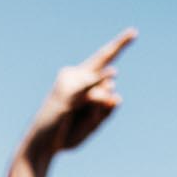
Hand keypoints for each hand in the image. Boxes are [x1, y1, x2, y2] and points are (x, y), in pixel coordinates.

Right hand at [26, 29, 135, 156]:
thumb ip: (105, 112)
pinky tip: (113, 74)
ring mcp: (71, 82)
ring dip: (97, 113)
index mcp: (81, 79)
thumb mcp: (92, 125)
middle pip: (104, 64)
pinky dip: (99, 81)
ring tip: (79, 121)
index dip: (119, 45)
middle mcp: (75, 75)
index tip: (133, 32)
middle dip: (120, 45)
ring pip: (102, 93)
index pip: (104, 60)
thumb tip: (116, 97)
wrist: (43, 145)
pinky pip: (89, 88)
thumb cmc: (65, 133)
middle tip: (134, 32)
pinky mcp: (67, 93)